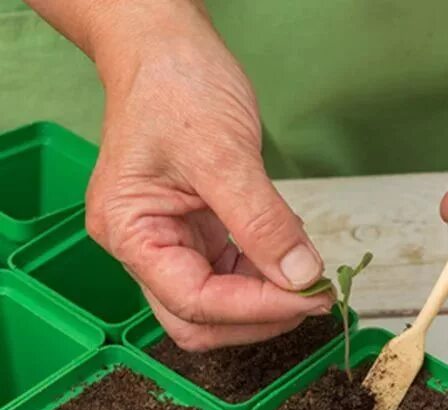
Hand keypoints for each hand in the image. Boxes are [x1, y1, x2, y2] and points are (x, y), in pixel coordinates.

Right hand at [83, 2, 330, 350]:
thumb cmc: (176, 86)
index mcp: (130, 232)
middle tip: (313, 297)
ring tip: (308, 272)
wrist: (167, 49)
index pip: (195, 301)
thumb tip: (300, 276)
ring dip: (266, 298)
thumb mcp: (224, 154)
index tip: (310, 296)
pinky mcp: (197, 231)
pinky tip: (290, 252)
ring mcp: (171, 241)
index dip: (256, 308)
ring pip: (219, 302)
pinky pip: (233, 272)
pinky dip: (265, 273)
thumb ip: (263, 222)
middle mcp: (144, 246)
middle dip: (258, 317)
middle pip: (199, 319)